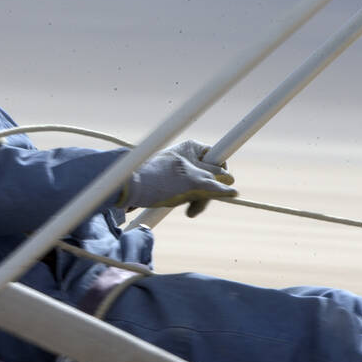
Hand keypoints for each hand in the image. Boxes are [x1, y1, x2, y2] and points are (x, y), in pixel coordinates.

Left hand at [120, 140, 236, 217]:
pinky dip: (191, 203)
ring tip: (190, 211)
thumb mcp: (192, 181)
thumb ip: (214, 183)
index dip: (221, 176)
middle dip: (208, 192)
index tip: (216, 186)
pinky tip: (190, 212)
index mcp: (192, 149)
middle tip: (198, 204)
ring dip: (199, 201)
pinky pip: (190, 195)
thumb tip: (232, 188)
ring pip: (201, 188)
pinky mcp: (172, 186)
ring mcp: (180, 172)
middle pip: (211, 177)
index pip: (219, 161)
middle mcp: (187, 158)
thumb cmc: (158, 180)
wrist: (128, 189)